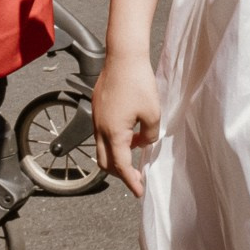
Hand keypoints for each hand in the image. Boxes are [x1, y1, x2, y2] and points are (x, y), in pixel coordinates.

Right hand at [92, 51, 159, 196]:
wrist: (123, 57)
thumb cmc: (139, 83)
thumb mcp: (153, 113)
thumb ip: (150, 135)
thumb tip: (144, 142)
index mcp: (114, 133)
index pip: (120, 166)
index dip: (130, 181)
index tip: (139, 191)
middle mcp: (100, 128)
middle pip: (105, 162)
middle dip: (120, 173)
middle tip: (136, 175)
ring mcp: (96, 118)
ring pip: (102, 147)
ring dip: (118, 154)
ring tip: (137, 148)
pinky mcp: (97, 108)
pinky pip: (103, 132)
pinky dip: (115, 139)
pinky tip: (131, 132)